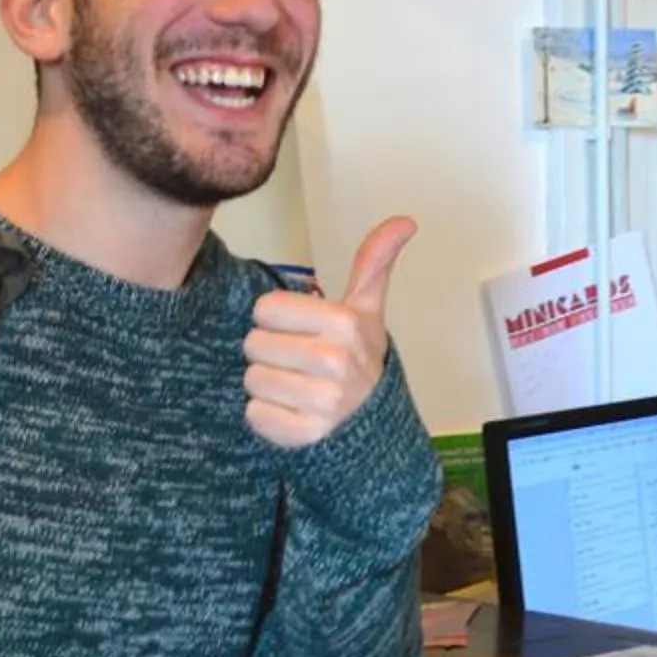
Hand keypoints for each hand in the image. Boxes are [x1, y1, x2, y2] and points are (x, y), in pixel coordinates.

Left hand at [243, 217, 414, 448]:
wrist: (376, 425)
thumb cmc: (361, 360)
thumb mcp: (367, 310)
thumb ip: (375, 262)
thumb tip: (405, 220)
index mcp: (344, 324)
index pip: (266, 309)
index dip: (277, 319)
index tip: (301, 331)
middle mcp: (334, 362)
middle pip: (254, 344)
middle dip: (272, 352)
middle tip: (299, 362)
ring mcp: (321, 402)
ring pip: (252, 380)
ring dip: (267, 385)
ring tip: (295, 386)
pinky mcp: (304, 435)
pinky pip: (255, 415)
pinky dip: (267, 416)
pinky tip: (292, 411)